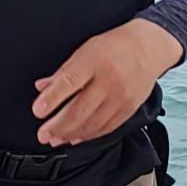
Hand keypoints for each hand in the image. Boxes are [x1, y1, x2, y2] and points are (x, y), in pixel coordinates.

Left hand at [32, 19, 183, 147]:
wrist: (148, 48)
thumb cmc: (114, 46)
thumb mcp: (85, 49)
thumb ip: (64, 71)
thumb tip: (41, 87)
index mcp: (94, 60)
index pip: (70, 81)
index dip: (52, 99)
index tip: (38, 111)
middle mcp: (109, 80)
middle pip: (80, 109)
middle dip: (57, 125)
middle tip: (42, 134)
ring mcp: (121, 97)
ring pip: (92, 123)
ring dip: (70, 134)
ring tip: (54, 139)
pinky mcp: (129, 109)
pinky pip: (106, 128)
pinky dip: (88, 135)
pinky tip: (75, 138)